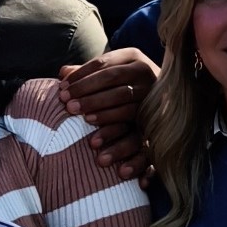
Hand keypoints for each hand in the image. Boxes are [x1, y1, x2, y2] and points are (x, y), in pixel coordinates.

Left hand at [58, 50, 159, 178]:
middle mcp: (148, 75)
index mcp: (132, 58)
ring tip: (89, 135)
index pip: (103, 65)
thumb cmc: (120, 82)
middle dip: (91, 97)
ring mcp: (156, 98)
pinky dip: (132, 155)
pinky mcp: (161, 123)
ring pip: (131, 110)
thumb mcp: (106, 73)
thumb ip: (84, 73)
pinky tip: (117, 167)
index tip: (62, 91)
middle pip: (116, 86)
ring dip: (108, 123)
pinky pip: (147, 139)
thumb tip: (62, 73)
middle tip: (69, 108)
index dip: (80, 78)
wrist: (164, 94)